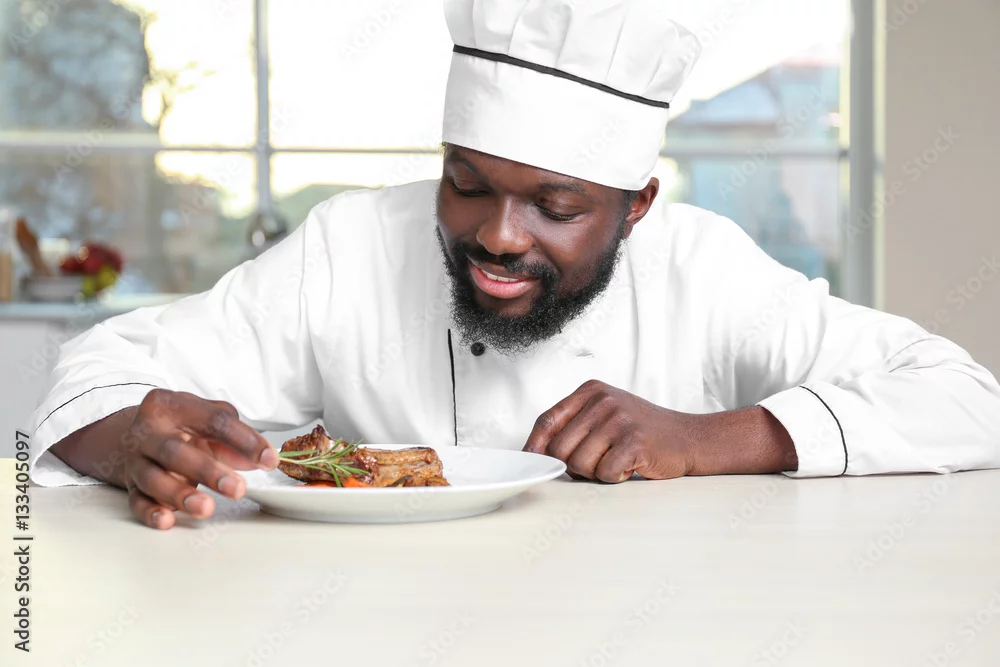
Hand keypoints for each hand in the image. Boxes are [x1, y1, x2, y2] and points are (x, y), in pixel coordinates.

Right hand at [122, 389, 277, 528]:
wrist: (133, 434)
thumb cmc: (180, 426)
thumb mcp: (207, 419)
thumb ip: (235, 436)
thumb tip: (261, 459)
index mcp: (172, 405)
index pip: (212, 420)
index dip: (244, 440)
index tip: (269, 460)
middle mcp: (148, 431)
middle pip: (175, 450)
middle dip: (207, 471)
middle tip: (237, 488)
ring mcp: (136, 459)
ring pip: (153, 478)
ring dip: (180, 494)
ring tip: (206, 508)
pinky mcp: (130, 484)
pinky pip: (137, 500)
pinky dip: (151, 512)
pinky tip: (168, 520)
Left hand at [523, 380, 696, 482]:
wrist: (688, 438)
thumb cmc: (642, 432)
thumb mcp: (605, 415)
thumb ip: (574, 426)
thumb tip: (537, 453)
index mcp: (591, 391)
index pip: (547, 420)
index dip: (534, 446)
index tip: (529, 462)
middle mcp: (603, 401)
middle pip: (559, 448)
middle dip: (573, 466)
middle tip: (598, 463)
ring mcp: (619, 419)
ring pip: (579, 463)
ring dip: (595, 473)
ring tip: (616, 461)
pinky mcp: (634, 440)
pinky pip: (603, 472)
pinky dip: (614, 477)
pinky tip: (629, 466)